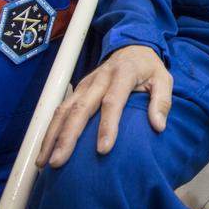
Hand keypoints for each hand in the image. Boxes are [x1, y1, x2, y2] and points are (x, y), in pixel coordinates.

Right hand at [36, 45, 170, 167]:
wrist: (132, 47)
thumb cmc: (148, 69)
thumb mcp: (163, 79)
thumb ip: (162, 102)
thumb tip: (158, 126)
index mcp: (123, 74)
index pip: (112, 101)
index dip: (107, 125)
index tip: (103, 150)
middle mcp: (100, 78)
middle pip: (80, 107)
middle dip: (68, 136)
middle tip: (59, 161)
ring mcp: (85, 83)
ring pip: (65, 109)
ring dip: (52, 135)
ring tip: (45, 161)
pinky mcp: (78, 89)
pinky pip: (61, 109)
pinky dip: (51, 129)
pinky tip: (46, 149)